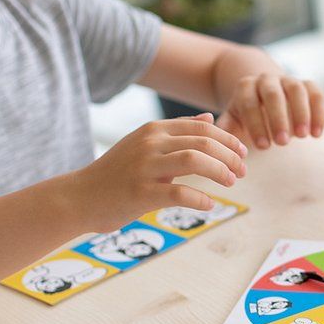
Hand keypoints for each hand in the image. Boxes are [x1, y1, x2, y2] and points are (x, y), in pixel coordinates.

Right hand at [78, 113, 246, 230]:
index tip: (242, 153)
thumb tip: (209, 118)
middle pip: (203, 141)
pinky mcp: (141, 193)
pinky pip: (179, 194)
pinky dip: (199, 200)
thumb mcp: (144, 144)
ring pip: (194, 161)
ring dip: (220, 172)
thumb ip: (177, 131)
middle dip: (230, 156)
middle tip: (243, 171)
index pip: (202, 127)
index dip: (227, 139)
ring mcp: (145, 167)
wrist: (80, 197)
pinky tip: (209, 205)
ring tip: (231, 183)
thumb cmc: (116, 173)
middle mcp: (150, 143)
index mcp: (154, 130)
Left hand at [217, 73, 323, 148]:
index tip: (263, 147)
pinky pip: (316, 93)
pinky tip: (317, 133)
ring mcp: (288, 80)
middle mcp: (266, 79)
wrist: (263, 94)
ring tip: (303, 136)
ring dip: (301, 113)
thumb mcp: (234, 119)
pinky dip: (318, 111)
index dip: (256, 125)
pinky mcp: (307, 84)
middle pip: (273, 95)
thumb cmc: (247, 114)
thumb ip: (227, 128)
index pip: (249, 103)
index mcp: (245, 87)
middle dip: (278, 119)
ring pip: (296, 90)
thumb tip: (221, 142)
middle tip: (282, 142)